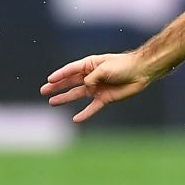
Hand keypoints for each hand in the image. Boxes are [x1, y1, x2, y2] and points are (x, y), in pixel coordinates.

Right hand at [40, 52, 155, 122]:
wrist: (141, 72)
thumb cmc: (123, 66)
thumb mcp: (105, 68)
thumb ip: (92, 78)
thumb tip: (86, 86)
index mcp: (90, 65)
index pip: (71, 70)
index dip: (60, 75)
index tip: (49, 80)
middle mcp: (91, 77)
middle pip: (70, 82)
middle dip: (57, 86)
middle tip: (44, 91)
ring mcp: (97, 88)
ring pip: (77, 94)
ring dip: (65, 98)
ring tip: (52, 102)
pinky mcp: (105, 98)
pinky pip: (92, 107)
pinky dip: (85, 114)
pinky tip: (75, 119)